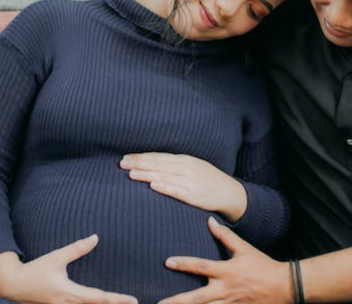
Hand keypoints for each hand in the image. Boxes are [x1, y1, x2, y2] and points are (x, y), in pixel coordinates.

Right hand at [0, 235, 138, 303]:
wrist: (13, 284)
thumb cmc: (35, 270)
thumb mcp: (57, 257)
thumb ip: (77, 248)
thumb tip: (95, 237)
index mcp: (69, 293)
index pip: (98, 298)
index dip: (117, 299)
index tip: (132, 299)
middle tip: (135, 303)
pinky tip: (104, 303)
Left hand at [120, 153, 246, 222]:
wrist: (229, 192)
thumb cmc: (209, 180)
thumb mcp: (194, 167)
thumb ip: (176, 165)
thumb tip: (153, 164)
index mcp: (186, 160)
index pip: (160, 156)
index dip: (142, 157)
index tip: (126, 157)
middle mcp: (187, 168)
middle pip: (159, 164)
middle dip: (139, 163)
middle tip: (122, 163)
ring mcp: (190, 182)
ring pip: (165, 176)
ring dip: (147, 174)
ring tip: (131, 174)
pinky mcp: (193, 195)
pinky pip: (177, 190)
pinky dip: (165, 187)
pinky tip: (153, 185)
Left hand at [160, 217, 292, 303]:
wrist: (283, 287)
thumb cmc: (262, 265)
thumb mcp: (244, 248)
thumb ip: (226, 236)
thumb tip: (210, 221)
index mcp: (226, 272)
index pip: (200, 267)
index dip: (183, 264)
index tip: (168, 262)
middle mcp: (224, 290)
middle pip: (196, 298)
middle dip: (176, 301)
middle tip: (159, 303)